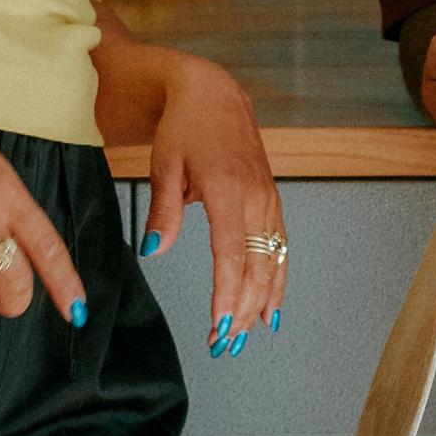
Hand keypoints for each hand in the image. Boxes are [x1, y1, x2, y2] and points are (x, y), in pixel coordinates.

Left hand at [140, 52, 285, 359]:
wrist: (213, 92)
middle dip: (244, 309)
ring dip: (263, 300)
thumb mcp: (164, 162)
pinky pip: (281, 245)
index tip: (220, 327)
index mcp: (228, 188)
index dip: (228, 295)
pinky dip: (279, 277)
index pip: (231, 254)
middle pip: (257, 265)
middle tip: (227, 344)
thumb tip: (154, 248)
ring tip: (249, 334)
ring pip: (274, 259)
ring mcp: (268, 197)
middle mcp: (255, 196)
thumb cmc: (184, 125)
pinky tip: (272, 304)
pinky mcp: (271, 198)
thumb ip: (164, 209)